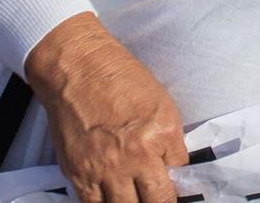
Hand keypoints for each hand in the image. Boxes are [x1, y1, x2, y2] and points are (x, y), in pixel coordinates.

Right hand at [27, 14, 186, 202]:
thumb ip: (169, 141)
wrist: (78, 70)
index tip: (175, 186)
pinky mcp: (79, 174)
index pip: (180, 174)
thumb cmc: (121, 79)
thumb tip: (173, 168)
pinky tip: (111, 198)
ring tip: (135, 196)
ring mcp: (105, 169)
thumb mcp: (161, 105)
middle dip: (160, 200)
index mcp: (162, 134)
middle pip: (156, 201)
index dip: (180, 184)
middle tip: (157, 195)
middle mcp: (135, 157)